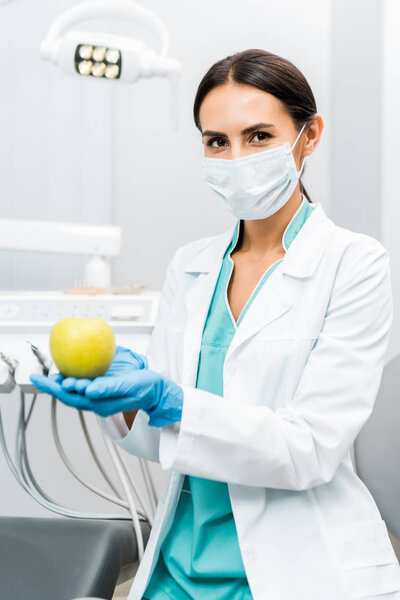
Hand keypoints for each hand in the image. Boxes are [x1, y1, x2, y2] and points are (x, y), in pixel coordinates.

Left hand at [30, 369, 182, 426]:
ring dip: (59, 385)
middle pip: (68, 396)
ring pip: (73, 393)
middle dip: (51, 387)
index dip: (55, 389)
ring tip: (48, 374)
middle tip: (37, 376)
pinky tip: (69, 372)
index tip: (43, 378)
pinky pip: (82, 387)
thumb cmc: (145, 388)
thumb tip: (90, 390)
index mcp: (101, 403)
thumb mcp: (129, 386)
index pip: (71, 397)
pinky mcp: (102, 391)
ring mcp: (98, 397)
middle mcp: (96, 402)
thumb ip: (109, 389)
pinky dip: (72, 380)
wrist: (156, 391)